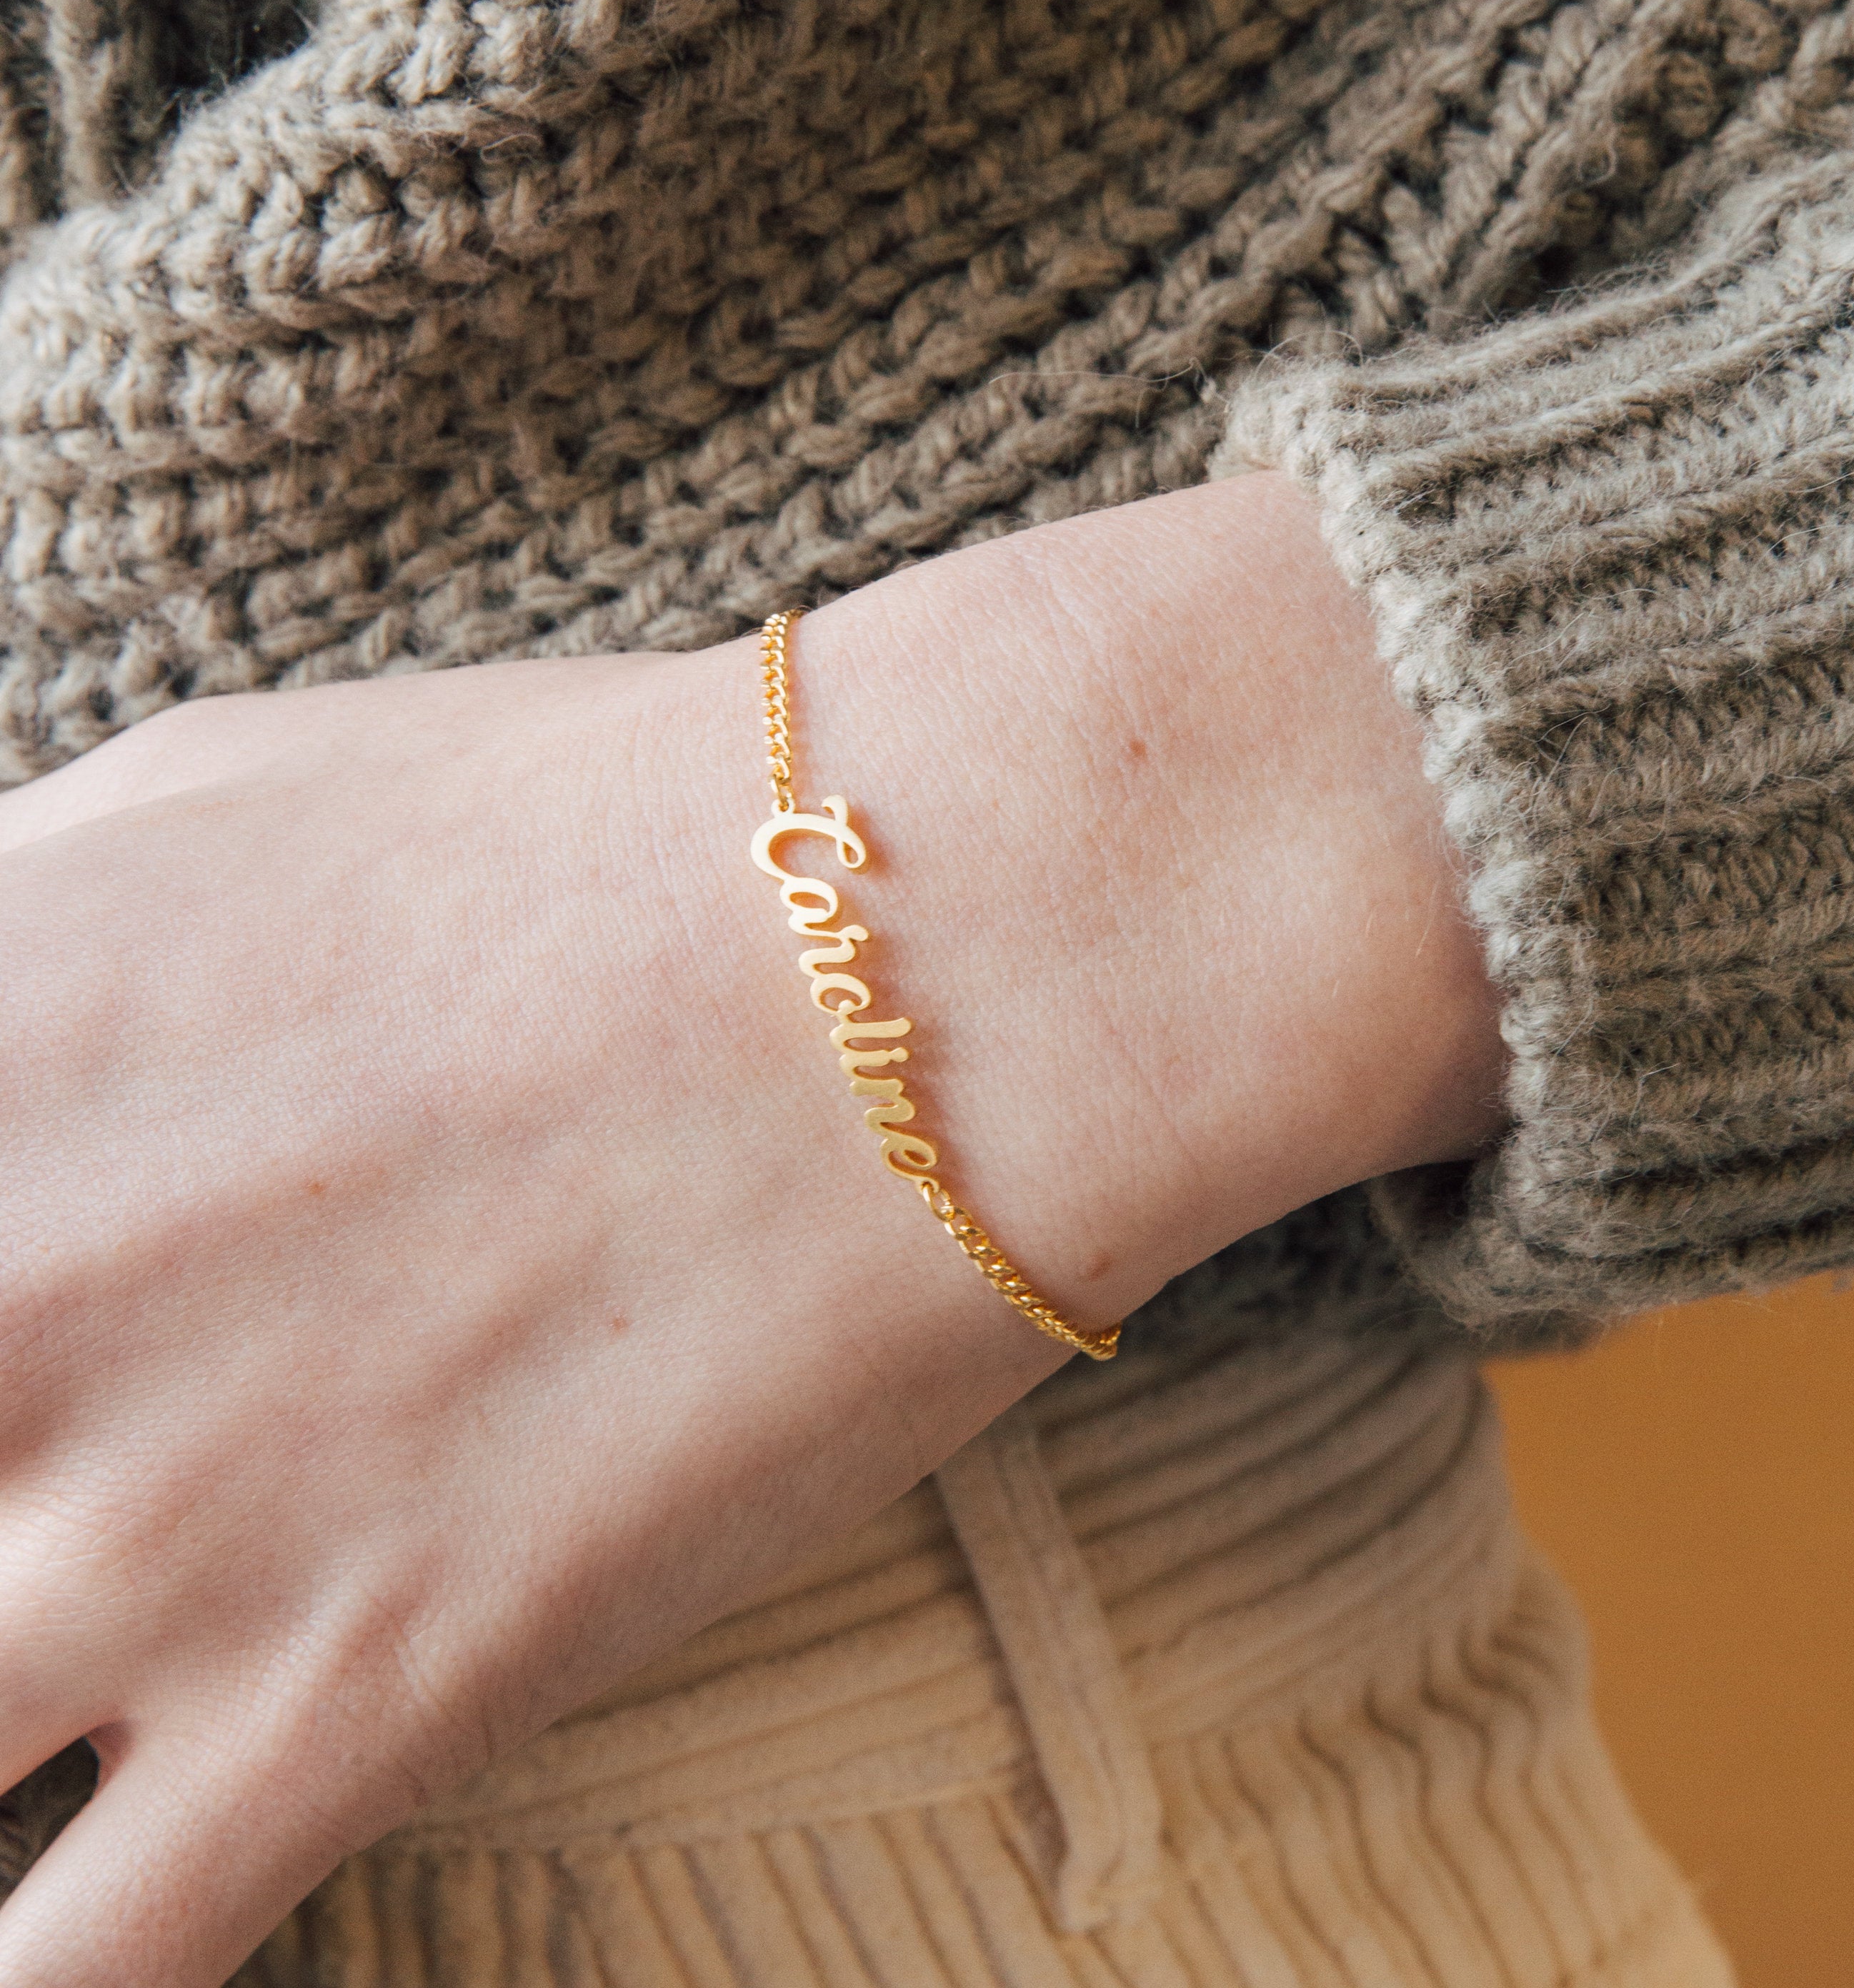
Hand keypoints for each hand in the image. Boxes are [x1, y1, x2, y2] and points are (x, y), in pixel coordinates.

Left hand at [0, 473, 1501, 1984]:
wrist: (948, 937)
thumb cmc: (605, 830)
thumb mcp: (214, 796)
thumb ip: (4, 946)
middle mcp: (4, 1299)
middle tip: (22, 1522)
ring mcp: (166, 1527)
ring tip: (76, 1658)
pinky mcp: (370, 1697)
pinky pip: (75, 1979)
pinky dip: (56, 1974)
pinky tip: (103, 1903)